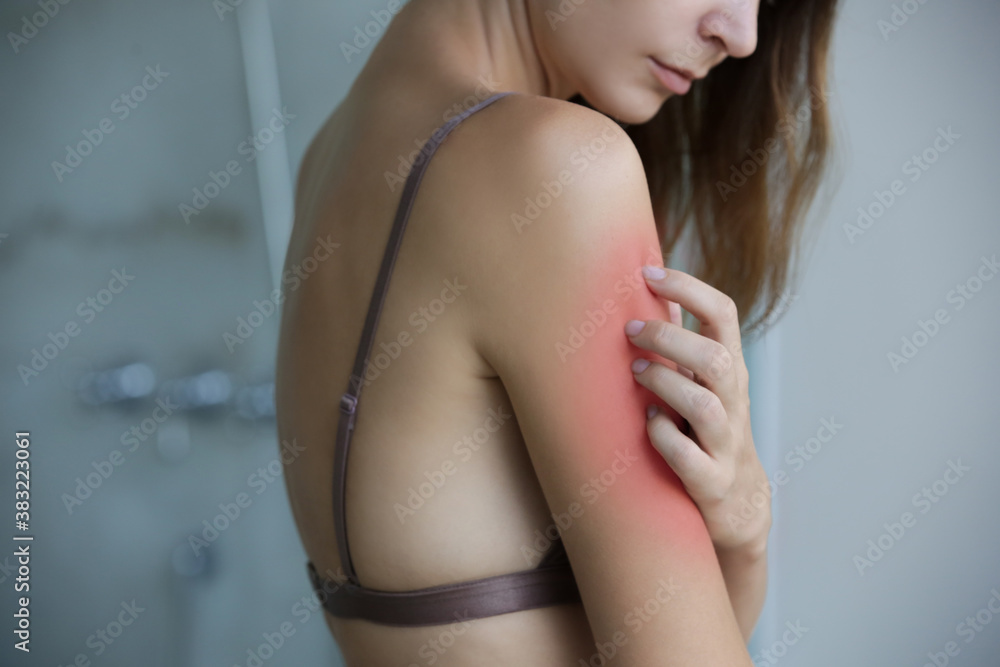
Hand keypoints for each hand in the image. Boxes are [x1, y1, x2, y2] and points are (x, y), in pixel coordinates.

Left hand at [623, 265, 770, 554]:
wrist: (738, 509)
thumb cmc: (706, 434)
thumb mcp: (700, 384)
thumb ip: (681, 344)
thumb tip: (650, 293)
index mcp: (729, 371)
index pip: (723, 315)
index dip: (689, 289)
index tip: (648, 274)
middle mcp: (733, 402)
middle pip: (715, 357)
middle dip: (670, 338)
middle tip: (629, 330)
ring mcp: (726, 445)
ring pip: (705, 405)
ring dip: (665, 383)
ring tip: (635, 372)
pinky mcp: (711, 484)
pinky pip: (690, 459)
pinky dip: (664, 438)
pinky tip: (646, 423)